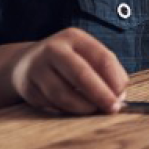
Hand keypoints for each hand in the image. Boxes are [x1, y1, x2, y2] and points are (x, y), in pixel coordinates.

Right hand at [10, 28, 127, 114]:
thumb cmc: (69, 61)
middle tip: (113, 109)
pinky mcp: (27, 87)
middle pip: (81, 74)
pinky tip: (74, 111)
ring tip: (94, 111)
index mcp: (74, 37)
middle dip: (100, 94)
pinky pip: (50, 104)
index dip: (115, 79)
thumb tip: (120, 96)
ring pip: (62, 93)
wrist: (26, 63)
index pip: (101, 57)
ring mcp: (37, 68)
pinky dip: (65, 110)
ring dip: (82, 106)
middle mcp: (54, 49)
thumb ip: (106, 71)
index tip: (122, 96)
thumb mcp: (87, 55)